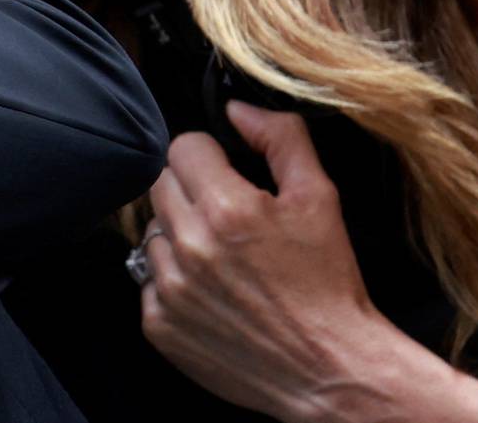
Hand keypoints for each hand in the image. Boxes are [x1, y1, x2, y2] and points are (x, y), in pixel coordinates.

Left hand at [142, 103, 396, 422]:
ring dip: (178, 235)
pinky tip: (211, 291)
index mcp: (227, 208)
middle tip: (227, 215)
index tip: (228, 173)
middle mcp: (190, 246)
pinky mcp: (159, 324)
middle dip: (191, 190)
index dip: (209, 155)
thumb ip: (281, 139)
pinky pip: (146, 280)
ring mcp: (169, 288)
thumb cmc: (328, 284)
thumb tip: (239, 109)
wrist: (331, 369)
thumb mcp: (320, 198)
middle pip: (160, 184)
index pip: (182, 147)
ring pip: (151, 232)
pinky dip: (171, 281)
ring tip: (221, 257)